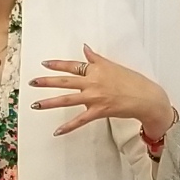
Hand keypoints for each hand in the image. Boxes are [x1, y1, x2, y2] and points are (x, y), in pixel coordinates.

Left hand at [31, 45, 171, 138]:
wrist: (147, 98)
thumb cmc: (133, 82)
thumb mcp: (114, 66)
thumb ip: (96, 58)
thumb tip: (85, 48)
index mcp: (96, 69)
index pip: (73, 65)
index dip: (58, 64)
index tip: (45, 64)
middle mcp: (93, 82)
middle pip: (65, 81)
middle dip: (47, 82)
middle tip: (32, 82)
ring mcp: (95, 97)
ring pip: (67, 100)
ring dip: (50, 102)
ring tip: (35, 105)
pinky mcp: (99, 111)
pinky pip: (80, 120)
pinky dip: (68, 127)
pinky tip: (57, 131)